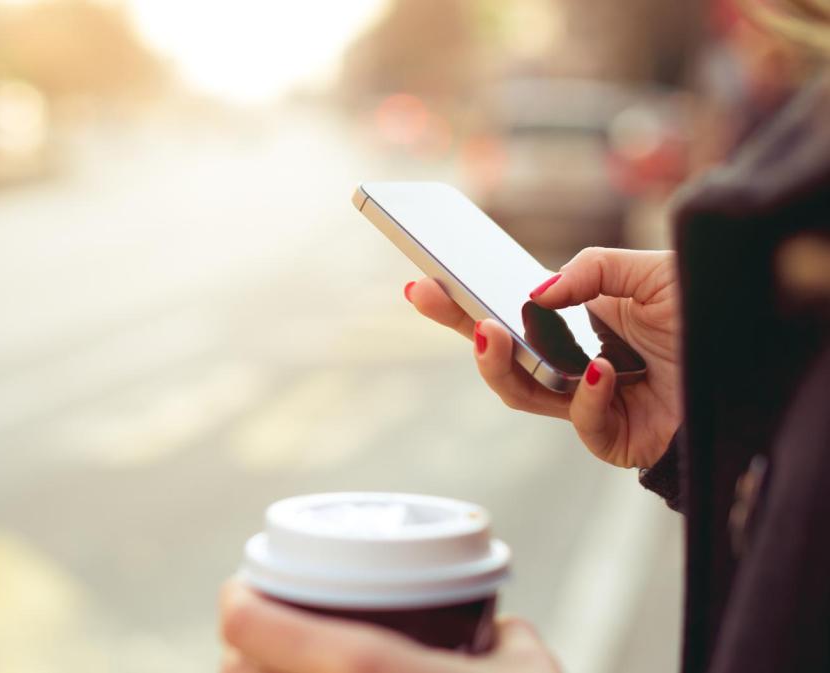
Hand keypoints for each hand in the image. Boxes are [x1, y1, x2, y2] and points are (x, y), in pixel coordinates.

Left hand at [219, 580, 559, 672]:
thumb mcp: (530, 672)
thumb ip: (507, 641)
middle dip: (241, 650)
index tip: (246, 589)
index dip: (238, 600)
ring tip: (275, 670)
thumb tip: (501, 632)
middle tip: (262, 633)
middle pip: (235, 672)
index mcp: (361, 668)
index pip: (247, 626)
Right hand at [405, 247, 680, 468]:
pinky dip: (589, 395)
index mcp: (573, 321)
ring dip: (500, 364)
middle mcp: (569, 361)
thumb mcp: (651, 270)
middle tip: (429, 297)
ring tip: (493, 332)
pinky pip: (583, 420)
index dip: (460, 301)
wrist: (756, 369)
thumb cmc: (704, 319)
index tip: (421, 280)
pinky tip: (604, 372)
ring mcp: (584, 401)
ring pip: (520, 393)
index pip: (504, 312)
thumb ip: (593, 268)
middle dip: (457, 326)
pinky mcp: (609, 435)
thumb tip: (537, 292)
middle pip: (498, 353)